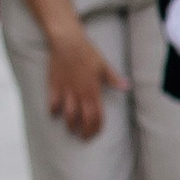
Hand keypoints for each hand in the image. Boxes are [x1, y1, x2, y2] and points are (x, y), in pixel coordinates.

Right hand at [46, 21, 126, 142]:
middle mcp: (80, 94)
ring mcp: (66, 91)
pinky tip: (55, 114)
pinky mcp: (54, 86)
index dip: (96, 127)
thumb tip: (126, 87)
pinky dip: (53, 110)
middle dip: (84, 131)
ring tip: (71, 130)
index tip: (95, 134)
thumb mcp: (104, 65)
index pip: (96, 115)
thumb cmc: (87, 52)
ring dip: (70, 124)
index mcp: (93, 90)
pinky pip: (53, 102)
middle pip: (83, 119)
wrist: (67, 42)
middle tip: (84, 137)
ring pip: (68, 114)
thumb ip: (114, 79)